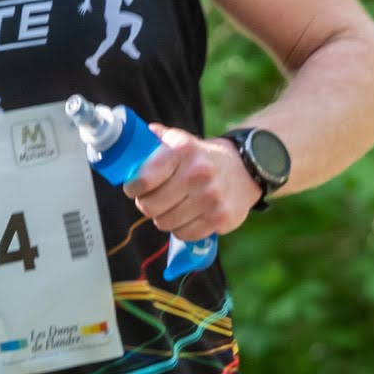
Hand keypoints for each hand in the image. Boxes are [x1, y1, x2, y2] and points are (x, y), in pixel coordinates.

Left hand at [123, 127, 259, 242]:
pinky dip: (181, 229)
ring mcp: (211, 197)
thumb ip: (153, 140)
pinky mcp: (221, 217)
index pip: (144, 179)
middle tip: (151, 200)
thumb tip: (128, 139)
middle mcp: (197, 173)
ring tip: (171, 207)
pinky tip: (187, 216)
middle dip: (146, 205)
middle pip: (151, 206)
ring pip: (166, 223)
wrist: (244, 169)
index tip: (133, 188)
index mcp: (182, 151)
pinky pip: (186, 234)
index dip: (133, 188)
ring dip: (163, 218)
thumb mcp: (180, 140)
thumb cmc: (201, 157)